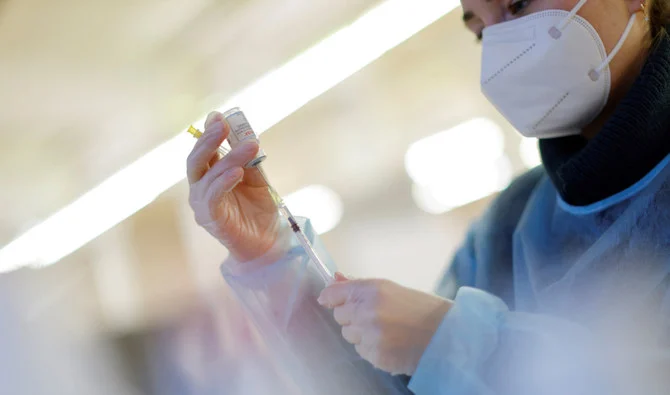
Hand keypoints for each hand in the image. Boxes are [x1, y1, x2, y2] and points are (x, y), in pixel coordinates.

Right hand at [187, 111, 279, 261]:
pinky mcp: (211, 219)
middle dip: (209, 139)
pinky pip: (213, 197)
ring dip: (230, 157)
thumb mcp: (256, 178)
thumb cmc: (259, 209)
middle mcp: (200, 189)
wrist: (269, 241)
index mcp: (208, 177)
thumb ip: (248, 159)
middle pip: (196, 160)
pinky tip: (237, 171)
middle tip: (223, 124)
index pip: (203, 151)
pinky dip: (223, 182)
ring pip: (209, 175)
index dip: (208, 132)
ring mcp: (202, 205)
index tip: (218, 116)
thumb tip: (246, 134)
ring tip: (251, 145)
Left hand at [318, 276, 452, 374]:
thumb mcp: (391, 289)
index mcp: (371, 289)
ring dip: (361, 334)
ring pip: (349, 335)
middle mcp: (366, 311)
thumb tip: (335, 279)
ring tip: (386, 330)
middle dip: (352, 317)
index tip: (330, 300)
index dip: (331, 297)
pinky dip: (371, 349)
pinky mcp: (375, 355)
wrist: (447, 335)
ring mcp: (370, 335)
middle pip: (339, 316)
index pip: (333, 294)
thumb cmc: (422, 309)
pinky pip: (361, 351)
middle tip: (375, 316)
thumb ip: (359, 286)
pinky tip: (390, 343)